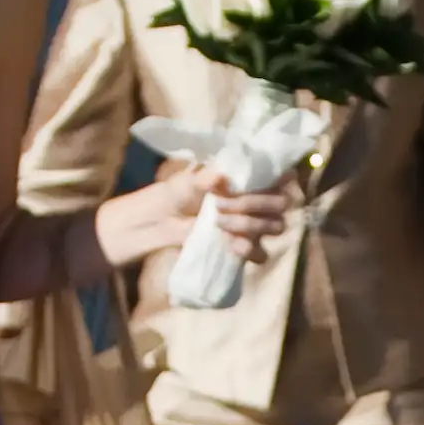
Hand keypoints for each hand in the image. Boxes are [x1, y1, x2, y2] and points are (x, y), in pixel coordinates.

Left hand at [92, 170, 301, 274]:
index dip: (281, 177)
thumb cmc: (159, 198)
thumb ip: (205, 179)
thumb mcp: (181, 184)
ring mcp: (243, 224)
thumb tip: (227, 174)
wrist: (142, 229)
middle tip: (224, 206)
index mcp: (236, 175)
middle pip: (279, 202)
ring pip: (273, 227)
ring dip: (253, 226)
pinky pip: (257, 253)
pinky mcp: (235, 248)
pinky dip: (248, 249)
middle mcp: (246, 198)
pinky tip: (231, 247)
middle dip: (258, 204)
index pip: (275, 172)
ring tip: (222, 225)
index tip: (273, 182)